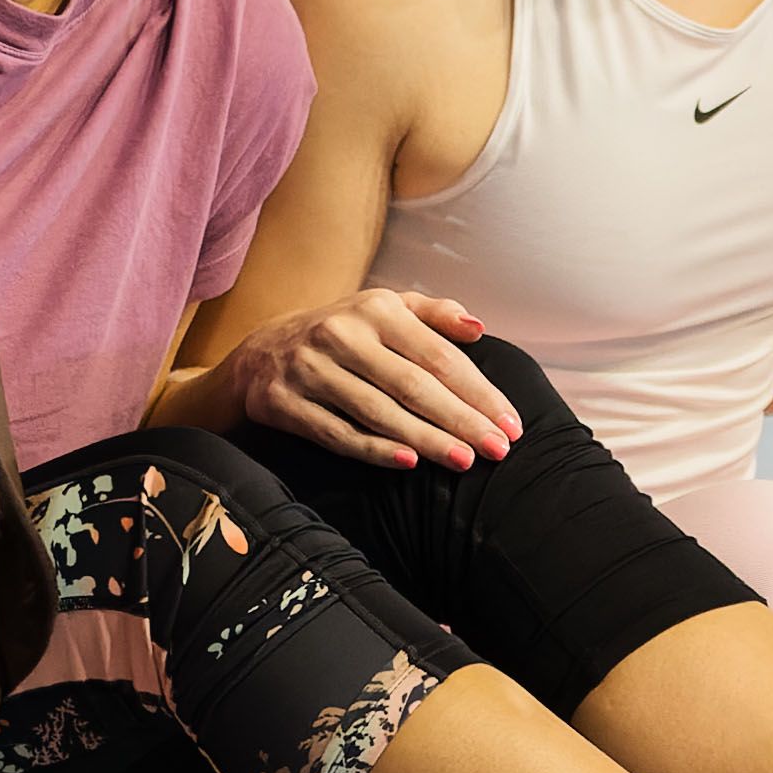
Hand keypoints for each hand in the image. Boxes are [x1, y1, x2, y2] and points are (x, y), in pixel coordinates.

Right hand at [222, 287, 518, 468]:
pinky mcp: (284, 402)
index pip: (439, 356)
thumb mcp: (385, 309)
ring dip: (426, 439)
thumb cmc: (345, 333)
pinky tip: (408, 462)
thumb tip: (479, 328)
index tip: (511, 423)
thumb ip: (434, 313)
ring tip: (464, 461)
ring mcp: (310, 369)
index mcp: (376, 309)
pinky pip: (336, 433)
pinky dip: (373, 449)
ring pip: (378, 412)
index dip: (479, 391)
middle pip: (413, 385)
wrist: (261, 352)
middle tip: (498, 450)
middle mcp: (342, 335)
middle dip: (461, 420)